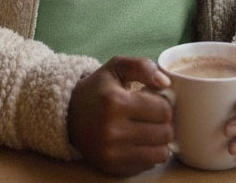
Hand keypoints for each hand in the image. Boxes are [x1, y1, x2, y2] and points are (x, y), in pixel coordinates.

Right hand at [67, 56, 172, 176]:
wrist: (69, 115)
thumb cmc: (98, 89)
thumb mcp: (116, 67)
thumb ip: (142, 66)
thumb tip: (165, 82)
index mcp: (115, 102)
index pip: (163, 110)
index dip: (165, 103)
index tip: (155, 100)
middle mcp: (113, 131)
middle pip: (164, 133)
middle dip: (164, 122)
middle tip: (153, 115)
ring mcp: (112, 153)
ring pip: (160, 153)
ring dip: (159, 140)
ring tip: (148, 128)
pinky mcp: (113, 168)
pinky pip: (148, 165)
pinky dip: (148, 153)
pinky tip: (137, 140)